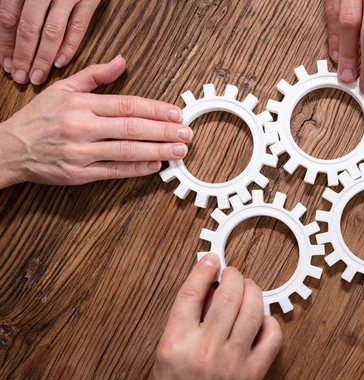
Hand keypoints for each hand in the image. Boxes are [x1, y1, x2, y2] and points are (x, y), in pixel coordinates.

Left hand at [0, 0, 100, 84]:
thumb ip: (14, 3)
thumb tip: (6, 28)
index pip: (8, 17)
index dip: (6, 43)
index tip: (5, 63)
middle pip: (28, 27)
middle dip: (23, 55)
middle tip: (20, 76)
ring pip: (52, 30)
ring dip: (43, 56)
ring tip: (38, 75)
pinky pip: (78, 25)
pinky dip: (69, 46)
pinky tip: (60, 62)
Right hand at [0, 55, 191, 188]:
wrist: (11, 148)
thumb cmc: (39, 118)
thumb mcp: (63, 89)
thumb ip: (95, 75)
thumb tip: (121, 61)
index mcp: (80, 104)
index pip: (127, 105)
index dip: (155, 109)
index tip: (176, 113)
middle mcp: (81, 127)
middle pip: (131, 128)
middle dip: (163, 131)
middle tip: (186, 133)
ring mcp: (80, 152)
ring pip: (126, 151)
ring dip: (157, 151)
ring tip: (178, 151)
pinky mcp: (79, 174)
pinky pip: (113, 172)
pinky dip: (136, 170)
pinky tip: (155, 167)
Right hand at [153, 253, 282, 379]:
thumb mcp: (166, 353)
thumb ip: (183, 319)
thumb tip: (207, 286)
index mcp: (176, 343)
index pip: (190, 294)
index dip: (202, 270)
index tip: (211, 259)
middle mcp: (204, 350)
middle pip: (227, 296)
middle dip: (234, 276)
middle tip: (233, 273)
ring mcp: (232, 362)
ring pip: (252, 310)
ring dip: (253, 291)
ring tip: (248, 289)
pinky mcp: (253, 374)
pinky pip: (272, 337)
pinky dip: (269, 321)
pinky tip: (261, 319)